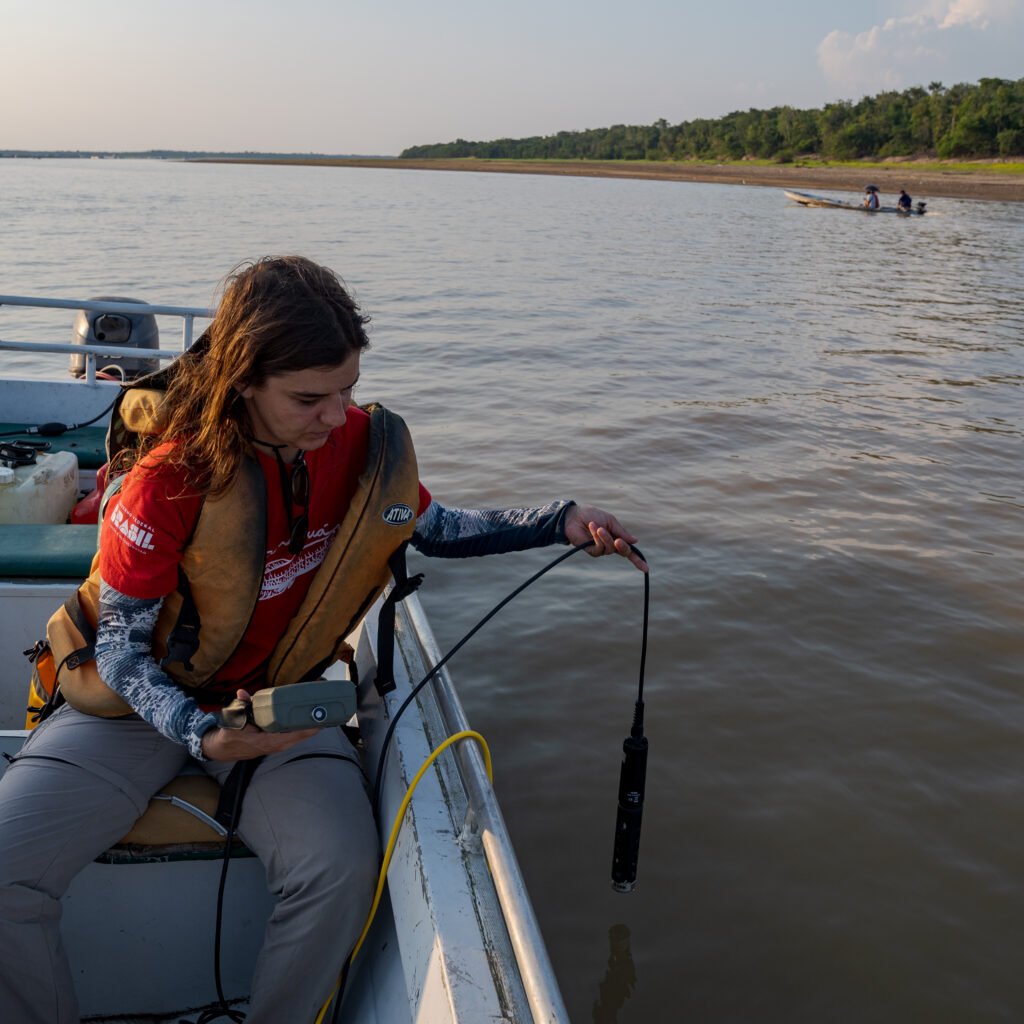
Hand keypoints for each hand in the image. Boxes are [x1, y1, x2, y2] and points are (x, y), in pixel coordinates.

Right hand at [201, 689, 319, 760]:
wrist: (223, 749)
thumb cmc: (230, 735)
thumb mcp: (233, 719)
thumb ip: (240, 707)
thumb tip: (242, 693)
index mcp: (266, 741)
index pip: (291, 736)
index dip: (306, 729)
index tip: (319, 722)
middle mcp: (274, 745)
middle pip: (300, 736)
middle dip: (313, 726)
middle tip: (326, 713)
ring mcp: (276, 745)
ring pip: (298, 737)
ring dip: (310, 728)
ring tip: (323, 716)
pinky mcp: (276, 742)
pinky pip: (293, 736)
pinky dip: (303, 729)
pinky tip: (311, 721)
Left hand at [564, 505, 647, 572]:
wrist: (575, 516)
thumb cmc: (592, 516)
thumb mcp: (610, 521)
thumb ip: (621, 532)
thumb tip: (636, 541)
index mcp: (617, 537)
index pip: (629, 550)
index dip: (638, 560)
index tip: (646, 569)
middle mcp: (610, 545)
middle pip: (623, 552)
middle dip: (623, 547)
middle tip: (618, 541)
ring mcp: (601, 549)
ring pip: (610, 549)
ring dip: (605, 538)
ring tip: (598, 528)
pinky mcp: (592, 551)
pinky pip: (599, 548)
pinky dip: (597, 538)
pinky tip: (592, 528)